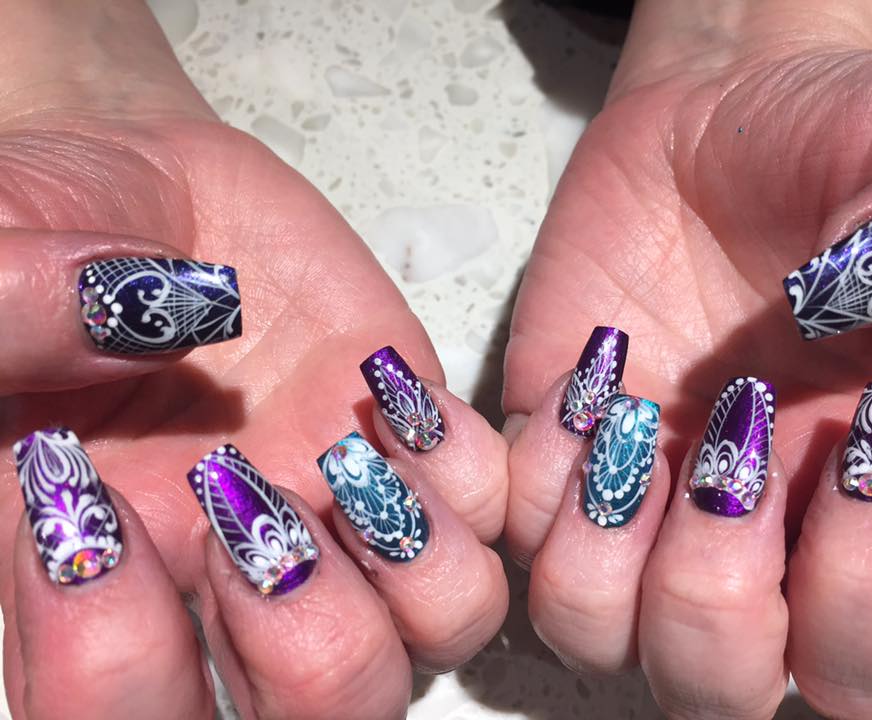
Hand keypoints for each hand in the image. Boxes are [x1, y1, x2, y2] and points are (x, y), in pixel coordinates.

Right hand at [0, 3, 507, 717]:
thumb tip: (121, 322)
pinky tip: (392, 395)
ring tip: (345, 452)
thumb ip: (9, 311)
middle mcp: (230, 573)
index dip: (111, 658)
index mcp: (100, 574)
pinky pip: (486, 512)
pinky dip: (464, 470)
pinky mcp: (407, 442)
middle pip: (317, 715)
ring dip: (410, 569)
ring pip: (430, 637)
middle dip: (306, 646)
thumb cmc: (45, 234)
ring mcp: (337, 513)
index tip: (93, 504)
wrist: (146, 200)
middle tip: (243, 500)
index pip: (110, 714)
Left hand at [504, 1, 871, 716]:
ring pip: (595, 635)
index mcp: (871, 496)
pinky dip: (537, 473)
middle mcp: (752, 525)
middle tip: (727, 452)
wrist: (722, 120)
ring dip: (602, 556)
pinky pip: (516, 527)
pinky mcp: (552, 447)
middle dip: (712, 595)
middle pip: (719, 686)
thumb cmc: (843, 140)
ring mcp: (639, 494)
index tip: (863, 426)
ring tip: (634, 423)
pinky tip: (589, 376)